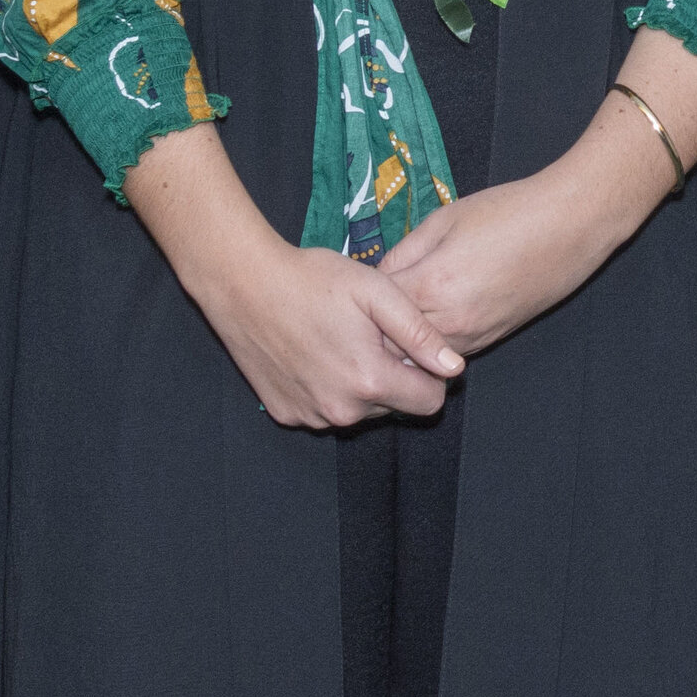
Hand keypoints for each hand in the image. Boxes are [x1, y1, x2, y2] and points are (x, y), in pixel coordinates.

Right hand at [194, 224, 462, 428]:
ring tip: (337, 340)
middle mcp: (341, 411)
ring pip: (358, 410)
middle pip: (392, 407)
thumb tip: (454, 369)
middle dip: (391, 377)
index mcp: (370, 381)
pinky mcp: (286, 413)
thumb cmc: (313, 280)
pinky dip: (325, 388)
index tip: (409, 347)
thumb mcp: (376, 292)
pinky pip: (323, 410)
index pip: (429, 403)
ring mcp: (310, 416)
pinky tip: (311, 353)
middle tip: (367, 336)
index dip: (428, 374)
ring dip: (358, 384)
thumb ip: (420, 334)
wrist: (243, 284)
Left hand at [381, 155, 636, 358]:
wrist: (571, 226)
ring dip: (400, 344)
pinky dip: (429, 346)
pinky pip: (446, 352)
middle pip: (390, 343)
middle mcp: (450, 322)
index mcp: (431, 285)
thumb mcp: (444, 219)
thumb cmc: (509, 212)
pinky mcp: (492, 340)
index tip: (347, 291)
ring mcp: (473, 337)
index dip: (357, 302)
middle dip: (372, 330)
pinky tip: (426, 324)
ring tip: (387, 322)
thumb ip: (404, 252)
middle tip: (359, 314)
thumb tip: (377, 277)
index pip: (373, 311)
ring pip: (418, 358)